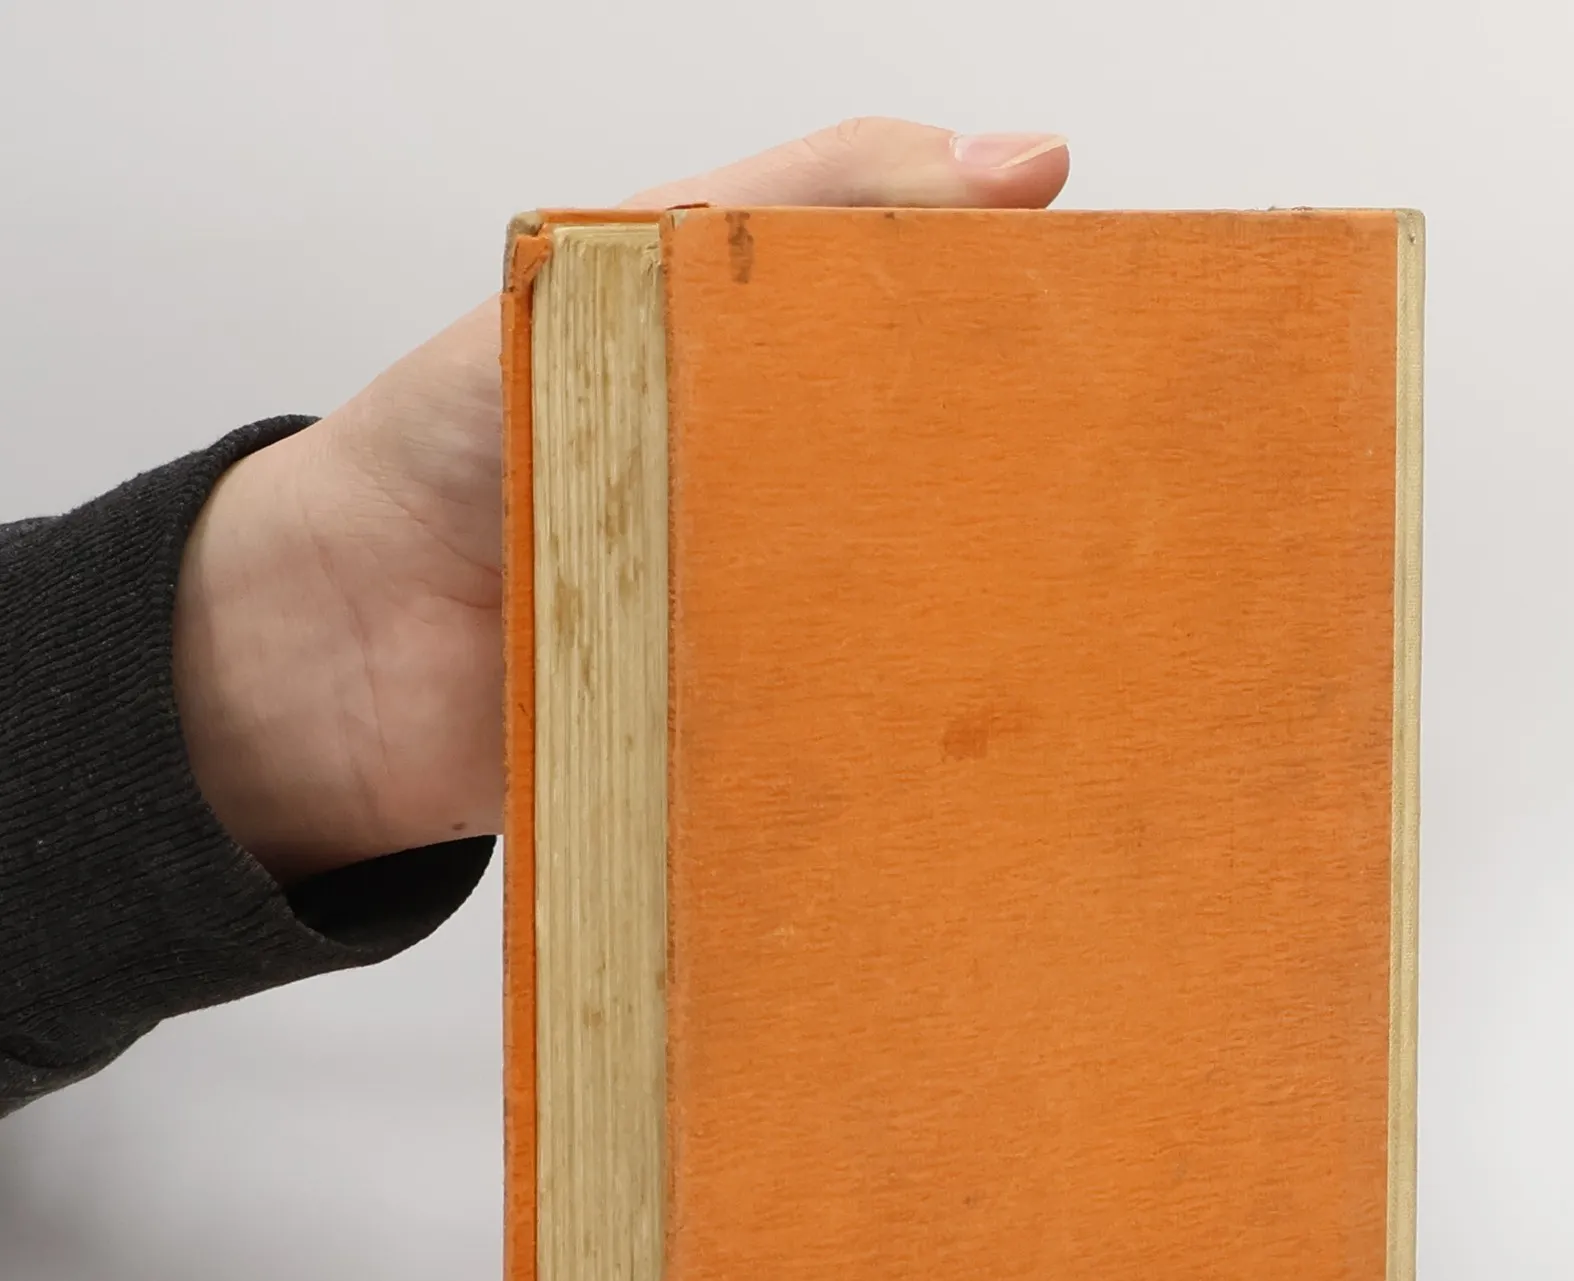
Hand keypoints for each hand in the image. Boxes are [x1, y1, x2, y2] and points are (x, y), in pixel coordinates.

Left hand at [172, 119, 1069, 882]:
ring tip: (1070, 608)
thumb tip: (1015, 160)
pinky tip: (972, 712)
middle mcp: (801, 486)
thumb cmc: (452, 436)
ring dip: (983, 606)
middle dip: (1033, 480)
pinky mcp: (769, 721)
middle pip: (955, 474)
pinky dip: (910, 716)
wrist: (335, 651)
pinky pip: (860, 716)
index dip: (1040, 322)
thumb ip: (788, 206)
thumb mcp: (614, 272)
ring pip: (926, 600)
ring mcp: (786, 607)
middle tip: (1120, 489)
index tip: (1132, 326)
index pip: (949, 325)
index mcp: (783, 366)